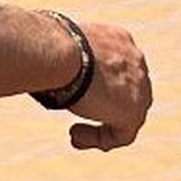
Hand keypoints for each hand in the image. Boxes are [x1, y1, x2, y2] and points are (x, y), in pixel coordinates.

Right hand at [58, 20, 151, 149]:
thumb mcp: (57, 49)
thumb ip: (61, 60)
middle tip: (79, 116)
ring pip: (127, 115)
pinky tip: (75, 137)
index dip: (100, 85)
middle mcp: (134, 61)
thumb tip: (41, 67)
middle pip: (129, 91)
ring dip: (100, 127)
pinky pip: (122, 135)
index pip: (119, 67)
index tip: (77, 92)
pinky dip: (99, 139)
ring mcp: (139, 87)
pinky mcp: (133, 112)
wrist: (61, 52)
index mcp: (119, 41)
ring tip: (73, 132)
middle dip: (106, 107)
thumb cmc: (49, 47)